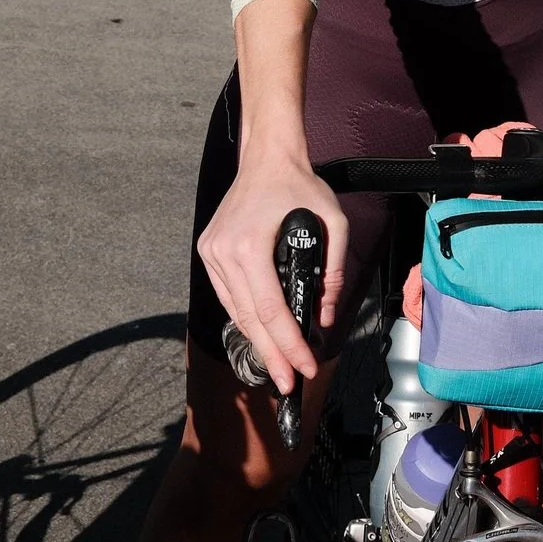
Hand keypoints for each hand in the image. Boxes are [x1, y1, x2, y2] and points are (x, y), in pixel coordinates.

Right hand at [196, 150, 344, 395]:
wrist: (267, 156)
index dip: (288, 344)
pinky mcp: (208, 251)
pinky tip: (261, 335)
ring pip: (235, 311)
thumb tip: (324, 316)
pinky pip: (228, 295)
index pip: (270, 309)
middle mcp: (223, 251)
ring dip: (257, 341)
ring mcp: (211, 252)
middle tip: (287, 385)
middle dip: (271, 355)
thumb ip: (333, 272)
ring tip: (277, 367)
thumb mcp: (333, 221)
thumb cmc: (300, 184)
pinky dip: (245, 318)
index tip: (304, 367)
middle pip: (248, 319)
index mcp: (249, 245)